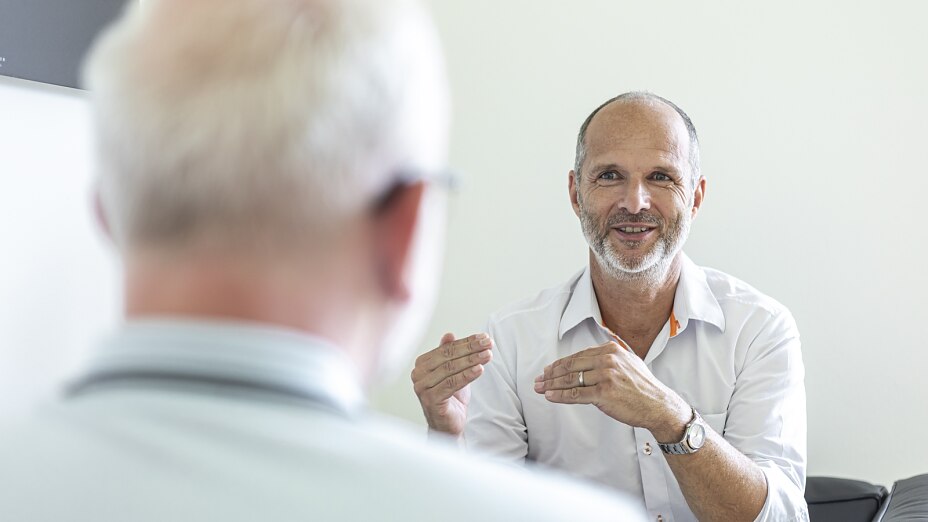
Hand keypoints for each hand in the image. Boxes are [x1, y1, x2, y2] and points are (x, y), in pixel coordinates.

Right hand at [411, 332, 492, 435]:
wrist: (447, 426)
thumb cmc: (449, 398)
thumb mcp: (451, 373)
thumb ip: (449, 354)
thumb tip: (449, 335)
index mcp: (422, 364)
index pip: (447, 348)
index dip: (467, 342)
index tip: (484, 337)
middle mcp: (418, 374)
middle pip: (448, 357)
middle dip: (471, 348)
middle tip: (488, 343)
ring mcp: (423, 387)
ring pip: (450, 369)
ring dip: (472, 360)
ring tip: (488, 355)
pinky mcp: (431, 399)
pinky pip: (451, 384)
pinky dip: (467, 375)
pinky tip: (480, 369)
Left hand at [533, 341, 689, 441]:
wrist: (658, 405)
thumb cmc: (642, 387)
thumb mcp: (628, 362)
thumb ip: (609, 356)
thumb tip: (588, 359)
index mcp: (611, 349)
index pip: (577, 355)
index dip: (559, 364)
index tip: (548, 370)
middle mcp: (607, 360)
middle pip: (571, 366)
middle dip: (551, 374)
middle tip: (538, 379)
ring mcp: (605, 376)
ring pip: (570, 380)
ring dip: (551, 384)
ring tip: (540, 388)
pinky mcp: (604, 393)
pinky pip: (575, 394)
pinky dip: (560, 396)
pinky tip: (550, 396)